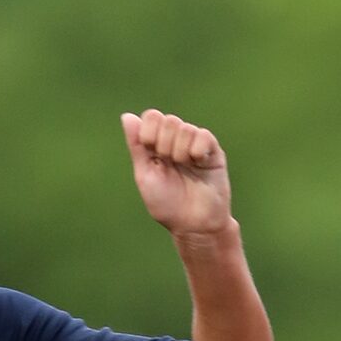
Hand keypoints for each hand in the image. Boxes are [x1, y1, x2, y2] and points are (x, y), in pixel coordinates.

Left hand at [121, 109, 231, 238]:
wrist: (193, 224)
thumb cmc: (167, 205)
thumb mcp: (145, 175)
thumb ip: (137, 145)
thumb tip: (127, 116)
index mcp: (158, 144)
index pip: (152, 117)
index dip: (149, 133)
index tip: (152, 155)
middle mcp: (177, 141)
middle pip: (168, 120)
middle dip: (165, 145)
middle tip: (170, 165)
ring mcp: (195, 145)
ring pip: (185, 128)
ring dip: (180, 151)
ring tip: (185, 168)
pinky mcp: (213, 152)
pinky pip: (203, 135)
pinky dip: (197, 150)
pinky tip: (198, 163)